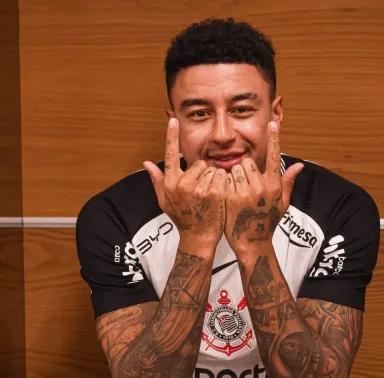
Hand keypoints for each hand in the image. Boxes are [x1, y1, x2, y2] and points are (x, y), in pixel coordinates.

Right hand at [143, 118, 226, 252]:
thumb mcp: (164, 201)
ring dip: (215, 179)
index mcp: (170, 184)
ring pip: (212, 169)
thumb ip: (157, 180)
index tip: (172, 119)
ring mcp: (198, 189)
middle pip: (199, 163)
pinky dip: (223, 185)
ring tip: (210, 196)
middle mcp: (181, 184)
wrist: (199, 237)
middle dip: (204, 173)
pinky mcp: (213, 193)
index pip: (169, 154)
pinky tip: (219, 197)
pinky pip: (222, 177)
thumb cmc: (183, 219)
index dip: (171, 135)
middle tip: (202, 191)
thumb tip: (146, 163)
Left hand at [224, 121, 302, 255]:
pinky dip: (224, 185)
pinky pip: (224, 179)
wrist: (251, 242)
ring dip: (234, 177)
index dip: (274, 138)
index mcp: (274, 186)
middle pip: (247, 162)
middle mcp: (261, 187)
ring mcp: (245, 192)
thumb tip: (299, 165)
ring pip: (235, 169)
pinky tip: (228, 197)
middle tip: (244, 186)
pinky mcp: (230, 197)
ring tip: (236, 193)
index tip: (272, 123)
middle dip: (244, 170)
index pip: (274, 156)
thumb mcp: (282, 204)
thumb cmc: (267, 222)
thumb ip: (288, 182)